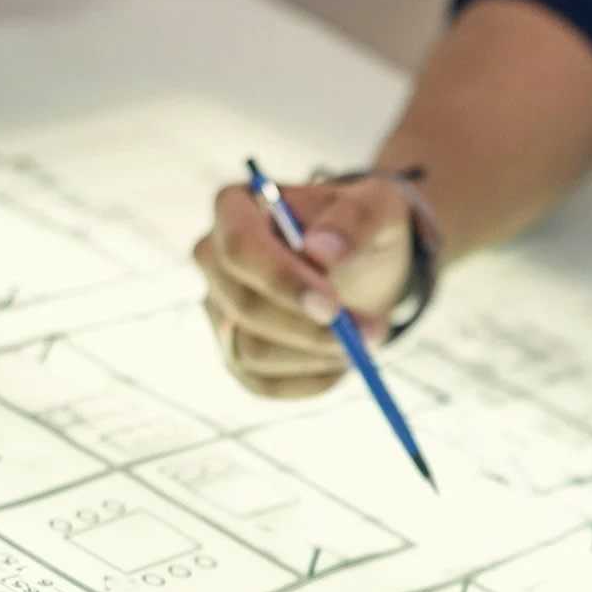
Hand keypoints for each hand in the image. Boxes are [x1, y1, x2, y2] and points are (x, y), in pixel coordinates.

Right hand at [192, 173, 415, 396]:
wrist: (363, 266)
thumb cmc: (361, 230)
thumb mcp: (377, 207)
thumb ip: (355, 218)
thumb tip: (321, 250)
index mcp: (236, 207)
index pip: (239, 248)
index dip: (282, 281)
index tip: (333, 305)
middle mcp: (214, 258)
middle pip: (244, 306)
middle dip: (312, 328)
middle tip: (374, 330)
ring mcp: (219, 308)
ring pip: (253, 352)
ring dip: (319, 355)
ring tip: (367, 337)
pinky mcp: (234, 352)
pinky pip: (264, 383)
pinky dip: (313, 380)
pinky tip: (344, 360)